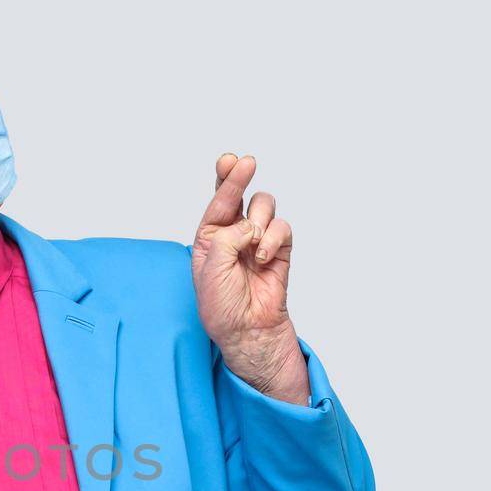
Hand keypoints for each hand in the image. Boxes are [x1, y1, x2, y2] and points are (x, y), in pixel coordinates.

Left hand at [191, 154, 309, 404]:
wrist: (247, 329)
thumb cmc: (222, 304)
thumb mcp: (210, 267)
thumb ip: (226, 237)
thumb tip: (250, 224)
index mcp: (210, 236)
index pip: (218, 201)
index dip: (225, 179)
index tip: (231, 160)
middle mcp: (233, 234)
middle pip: (240, 193)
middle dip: (241, 177)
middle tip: (246, 163)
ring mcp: (257, 239)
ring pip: (264, 206)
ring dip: (258, 220)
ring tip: (251, 247)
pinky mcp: (279, 249)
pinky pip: (281, 228)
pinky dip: (273, 239)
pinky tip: (263, 258)